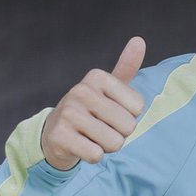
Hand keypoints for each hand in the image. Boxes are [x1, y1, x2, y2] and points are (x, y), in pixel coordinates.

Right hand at [40, 37, 146, 169]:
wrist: (56, 133)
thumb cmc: (92, 110)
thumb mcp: (109, 88)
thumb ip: (126, 67)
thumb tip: (139, 40)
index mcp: (96, 77)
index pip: (138, 107)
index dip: (129, 116)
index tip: (110, 112)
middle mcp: (80, 91)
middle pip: (128, 126)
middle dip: (120, 134)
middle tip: (100, 127)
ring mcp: (68, 113)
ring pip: (115, 143)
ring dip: (107, 146)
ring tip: (92, 136)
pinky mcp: (60, 136)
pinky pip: (96, 155)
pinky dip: (93, 156)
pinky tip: (81, 146)